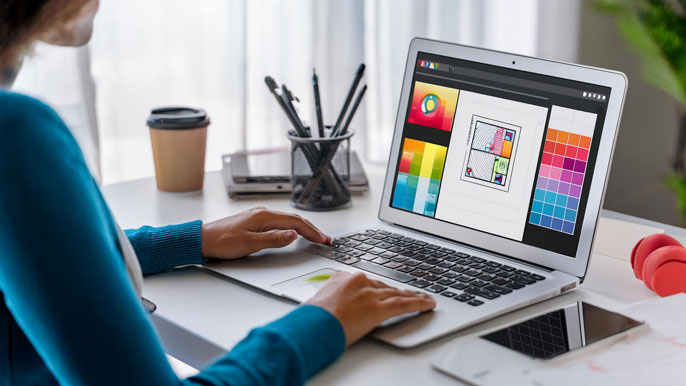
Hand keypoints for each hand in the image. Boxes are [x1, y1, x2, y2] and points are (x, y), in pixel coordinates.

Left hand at [201, 206, 330, 258]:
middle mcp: (264, 213)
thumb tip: (293, 235)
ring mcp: (260, 216)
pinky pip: (280, 222)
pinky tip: (295, 233)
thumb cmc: (222, 241)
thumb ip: (274, 239)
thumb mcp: (250, 244)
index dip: (311, 232)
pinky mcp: (256, 221)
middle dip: (312, 230)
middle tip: (325, 239)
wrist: (203, 239)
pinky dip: (292, 228)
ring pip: (288, 220)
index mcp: (265, 216)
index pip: (295, 223)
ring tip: (315, 237)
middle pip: (294, 220)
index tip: (323, 240)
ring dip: (303, 228)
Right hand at [306, 271, 435, 345]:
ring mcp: (369, 294)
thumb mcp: (319, 302)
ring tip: (425, 300)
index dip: (382, 288)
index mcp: (343, 278)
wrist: (310, 327)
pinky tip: (428, 304)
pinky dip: (418, 304)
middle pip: (385, 287)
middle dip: (400, 292)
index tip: (389, 290)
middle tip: (412, 294)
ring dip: (413, 297)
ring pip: (397, 294)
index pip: (369, 282)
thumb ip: (333, 300)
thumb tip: (337, 308)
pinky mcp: (378, 308)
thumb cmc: (310, 319)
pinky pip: (404, 305)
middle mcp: (358, 282)